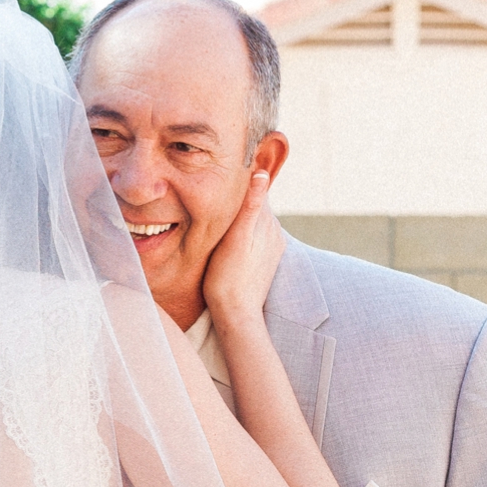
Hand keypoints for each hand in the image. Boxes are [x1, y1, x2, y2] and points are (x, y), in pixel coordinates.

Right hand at [202, 172, 285, 334]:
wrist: (236, 313)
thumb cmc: (227, 277)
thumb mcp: (235, 237)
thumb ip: (250, 204)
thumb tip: (261, 172)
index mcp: (266, 220)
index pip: (254, 188)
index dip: (236, 180)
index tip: (217, 175)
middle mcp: (273, 230)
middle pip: (253, 204)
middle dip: (237, 198)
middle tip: (212, 194)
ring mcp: (271, 245)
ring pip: (253, 220)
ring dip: (238, 216)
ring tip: (217, 216)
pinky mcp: (266, 258)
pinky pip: (253, 236)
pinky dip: (242, 232)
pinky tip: (229, 239)